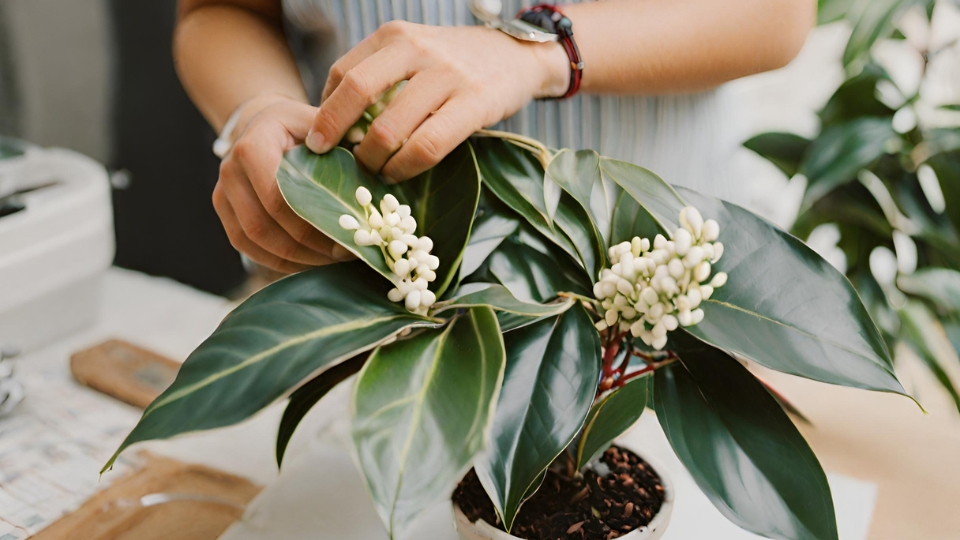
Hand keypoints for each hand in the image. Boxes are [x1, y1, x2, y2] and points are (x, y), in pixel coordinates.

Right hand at [213, 96, 352, 272]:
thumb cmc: (301, 127)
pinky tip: (309, 262)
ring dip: (295, 258)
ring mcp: (221, 192)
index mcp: (253, 145)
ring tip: (331, 261)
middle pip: (264, 224)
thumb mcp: (320, 123)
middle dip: (308, 246)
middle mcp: (230, 169)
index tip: (348, 234)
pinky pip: (248, 246)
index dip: (314, 222)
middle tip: (344, 253)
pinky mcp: (224, 211)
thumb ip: (341, 140)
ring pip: (255, 240)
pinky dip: (279, 261)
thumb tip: (373, 157)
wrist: (265, 125)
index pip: (278, 197)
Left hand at [305, 21, 568, 181]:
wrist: (518, 56)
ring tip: (372, 171)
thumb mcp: (414, 54)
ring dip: (372, 158)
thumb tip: (332, 124)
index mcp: (395, 35)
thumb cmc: (456, 64)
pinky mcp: (474, 102)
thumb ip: (379, 79)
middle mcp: (416, 48)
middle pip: (356, 91)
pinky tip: (399, 174)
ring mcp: (446, 75)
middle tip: (330, 159)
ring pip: (390, 126)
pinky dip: (405, 167)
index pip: (342, 73)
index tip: (319, 140)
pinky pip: (427, 144)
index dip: (325, 111)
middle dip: (335, 132)